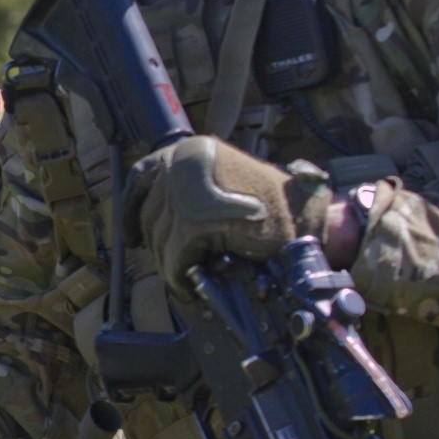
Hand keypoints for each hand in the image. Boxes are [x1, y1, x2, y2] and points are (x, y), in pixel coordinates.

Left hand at [125, 136, 331, 293]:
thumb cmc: (276, 205)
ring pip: (160, 240)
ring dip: (170, 265)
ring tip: (184, 279)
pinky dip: (178, 278)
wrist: (307, 218)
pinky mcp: (194, 224)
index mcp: (189, 150)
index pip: (141, 176)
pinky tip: (189, 287)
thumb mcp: (226, 180)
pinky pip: (174, 260)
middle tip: (171, 265)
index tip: (132, 235)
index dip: (131, 209)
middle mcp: (181, 164)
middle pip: (149, 213)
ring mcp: (184, 193)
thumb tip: (157, 220)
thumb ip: (194, 188)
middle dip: (157, 244)